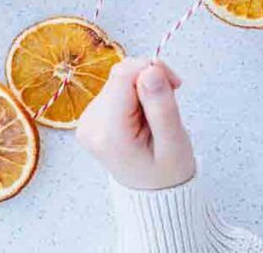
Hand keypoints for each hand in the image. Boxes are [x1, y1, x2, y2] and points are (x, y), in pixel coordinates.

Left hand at [76, 58, 195, 189]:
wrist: (154, 192)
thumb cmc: (167, 171)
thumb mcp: (173, 141)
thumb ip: (161, 105)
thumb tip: (150, 69)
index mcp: (109, 133)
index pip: (123, 75)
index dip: (152, 70)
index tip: (174, 84)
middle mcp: (90, 125)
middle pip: (121, 75)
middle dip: (149, 81)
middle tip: (167, 104)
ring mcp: (88, 120)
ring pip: (119, 79)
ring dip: (143, 89)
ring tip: (156, 115)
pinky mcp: (92, 116)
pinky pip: (116, 89)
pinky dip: (135, 95)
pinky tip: (144, 115)